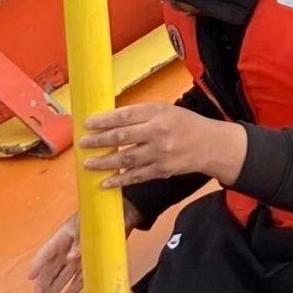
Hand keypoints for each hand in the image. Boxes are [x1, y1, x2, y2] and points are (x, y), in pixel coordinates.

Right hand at [25, 201, 140, 292]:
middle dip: (45, 282)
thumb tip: (71, 257)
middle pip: (53, 268)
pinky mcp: (93, 263)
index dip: (39, 264)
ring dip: (54, 290)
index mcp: (65, 235)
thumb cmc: (102, 215)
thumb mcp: (89, 224)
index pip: (48, 251)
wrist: (126, 212)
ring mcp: (81, 257)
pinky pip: (80, 279)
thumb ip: (80, 242)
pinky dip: (73, 289)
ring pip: (64, 276)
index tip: (30, 277)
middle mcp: (69, 248)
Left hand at [80, 104, 245, 192]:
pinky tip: (105, 182)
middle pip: (123, 136)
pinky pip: (136, 176)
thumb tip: (109, 121)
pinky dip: (119, 180)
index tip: (87, 123)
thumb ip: (141, 115)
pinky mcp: (162, 171)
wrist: (210, 145)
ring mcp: (160, 154)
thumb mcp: (165, 110)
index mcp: (159, 113)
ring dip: (104, 162)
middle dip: (99, 141)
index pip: (126, 116)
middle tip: (83, 143)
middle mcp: (159, 132)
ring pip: (126, 159)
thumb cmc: (184, 123)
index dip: (105, 120)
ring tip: (87, 164)